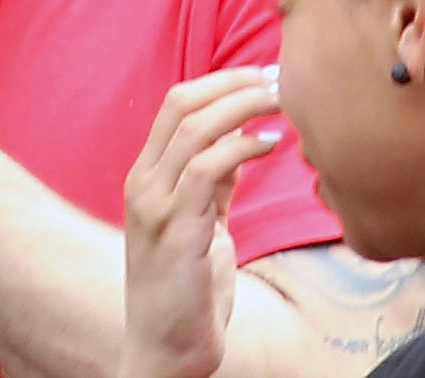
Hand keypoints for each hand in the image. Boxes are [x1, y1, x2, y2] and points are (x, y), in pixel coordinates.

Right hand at [121, 68, 281, 377]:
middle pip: (182, 104)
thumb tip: (240, 140)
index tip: (261, 75)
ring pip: (195, 128)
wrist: (165, 353)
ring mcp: (154, 204)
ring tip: (282, 102)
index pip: (176, 104)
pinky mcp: (175, 230)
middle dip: (233, 84)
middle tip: (278, 79)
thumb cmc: (187, 292)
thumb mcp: (200, 224)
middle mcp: (143, 182)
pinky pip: (206, 169)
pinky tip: (270, 144)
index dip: (220, 82)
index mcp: (145, 176)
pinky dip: (240, 147)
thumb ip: (212, 184)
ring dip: (243, 106)